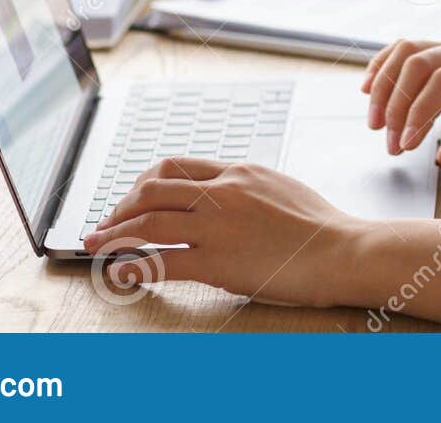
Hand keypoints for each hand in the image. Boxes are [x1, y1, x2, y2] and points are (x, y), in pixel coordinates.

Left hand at [81, 157, 364, 305]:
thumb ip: (248, 188)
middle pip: (152, 187)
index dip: (144, 182)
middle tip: (107, 223)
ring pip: (146, 222)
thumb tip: (227, 195)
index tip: (132, 199)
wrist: (343, 250)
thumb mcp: (281, 189)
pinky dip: (131, 267)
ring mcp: (217, 225)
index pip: (176, 165)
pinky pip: (159, 261)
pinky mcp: (217, 261)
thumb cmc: (323, 227)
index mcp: (239, 172)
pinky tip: (120, 274)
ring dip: (114, 234)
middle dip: (120, 206)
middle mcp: (223, 192)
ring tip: (97, 245)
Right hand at [361, 36, 440, 166]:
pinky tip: (369, 90)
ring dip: (383, 86)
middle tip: (391, 144)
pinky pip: (403, 47)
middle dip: (397, 105)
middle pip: (419, 63)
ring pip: (406, 51)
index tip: (406, 144)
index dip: (420, 110)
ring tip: (375, 123)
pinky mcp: (439, 45)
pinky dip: (382, 66)